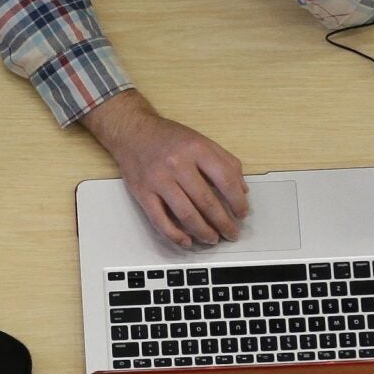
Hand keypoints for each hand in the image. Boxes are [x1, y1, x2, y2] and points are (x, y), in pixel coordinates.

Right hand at [81, 91, 248, 247]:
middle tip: (232, 233)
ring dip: (203, 231)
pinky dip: (174, 234)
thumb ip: (226, 162)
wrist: (131, 131)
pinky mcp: (142, 192)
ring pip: (185, 213)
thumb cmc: (168, 137)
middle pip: (206, 201)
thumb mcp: (202, 140)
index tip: (242, 214)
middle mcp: (177, 165)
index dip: (237, 202)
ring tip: (213, 239)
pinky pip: (159, 219)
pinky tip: (186, 241)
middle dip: (223, 223)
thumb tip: (242, 190)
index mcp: (197, 150)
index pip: (225, 181)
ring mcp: (158, 180)